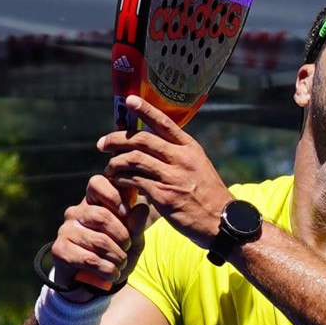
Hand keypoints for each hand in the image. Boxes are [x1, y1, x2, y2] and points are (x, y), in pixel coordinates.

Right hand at [49, 172, 145, 292]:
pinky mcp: (60, 250)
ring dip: (117, 257)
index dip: (113, 194)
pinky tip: (111, 274)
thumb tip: (142, 208)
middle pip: (101, 216)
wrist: (94, 281)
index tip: (126, 211)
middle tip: (127, 248)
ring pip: (98, 241)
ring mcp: (65, 230)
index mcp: (93, 202)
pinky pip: (89, 258)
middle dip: (122, 236)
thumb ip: (136, 225)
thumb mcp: (132, 240)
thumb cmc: (115, 253)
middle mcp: (76, 212)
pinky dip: (106, 269)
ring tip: (121, 264)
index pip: (98, 183)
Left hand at [98, 103, 232, 249]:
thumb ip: (178, 155)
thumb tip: (154, 147)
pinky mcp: (163, 195)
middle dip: (116, 139)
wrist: (222, 223)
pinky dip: (121, 180)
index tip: (129, 101)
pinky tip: (117, 182)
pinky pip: (134, 181)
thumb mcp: (199, 167)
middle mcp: (181, 158)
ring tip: (109, 168)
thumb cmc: (209, 197)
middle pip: (141, 140)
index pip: (164, 122)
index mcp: (190, 148)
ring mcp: (172, 177)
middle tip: (103, 144)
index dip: (145, 109)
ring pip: (133, 159)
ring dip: (115, 162)